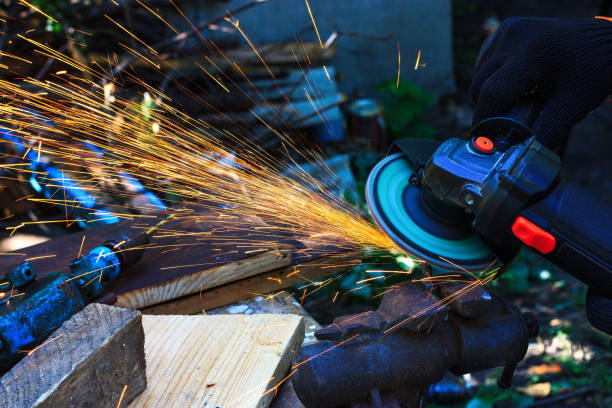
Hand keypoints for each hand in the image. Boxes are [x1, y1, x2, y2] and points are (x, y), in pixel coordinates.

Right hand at [470, 17, 611, 148]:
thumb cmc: (593, 74)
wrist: (608, 42)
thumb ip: (545, 133)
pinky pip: (486, 60)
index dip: (485, 120)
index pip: (492, 93)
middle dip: (487, 108)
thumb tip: (518, 159)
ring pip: (479, 73)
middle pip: (480, 84)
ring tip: (511, 102)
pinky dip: (491, 76)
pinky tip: (510, 84)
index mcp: (531, 54)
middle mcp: (514, 37)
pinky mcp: (507, 28)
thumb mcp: (571, 107)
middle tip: (502, 123)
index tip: (485, 139)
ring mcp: (509, 30)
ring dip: (487, 92)